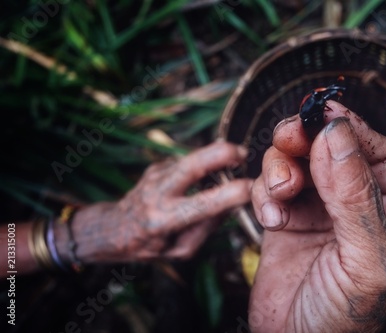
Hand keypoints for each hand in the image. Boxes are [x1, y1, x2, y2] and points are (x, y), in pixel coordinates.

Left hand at [55, 141, 252, 263]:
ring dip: (215, 155)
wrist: (114, 228)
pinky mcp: (156, 166)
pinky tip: (202, 178)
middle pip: (191, 165)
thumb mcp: (180, 250)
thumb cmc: (150, 245)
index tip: (252, 188)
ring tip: (233, 160)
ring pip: (190, 158)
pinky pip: (186, 163)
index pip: (204, 204)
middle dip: (220, 154)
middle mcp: (157, 193)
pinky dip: (202, 167)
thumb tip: (231, 204)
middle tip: (243, 153)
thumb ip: (206, 228)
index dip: (233, 194)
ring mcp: (154, 175)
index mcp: (163, 220)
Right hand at [249, 101, 385, 331]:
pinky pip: (270, 186)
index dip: (352, 129)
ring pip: (295, 161)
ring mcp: (316, 211)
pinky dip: (264, 193)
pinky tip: (270, 219)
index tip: (324, 114)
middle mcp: (353, 205)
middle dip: (306, 139)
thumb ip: (355, 197)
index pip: (377, 153)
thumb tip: (337, 135)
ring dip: (281, 168)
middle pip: (330, 148)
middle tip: (289, 137)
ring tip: (279, 195)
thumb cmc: (346, 319)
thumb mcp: (366, 261)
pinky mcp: (284, 220)